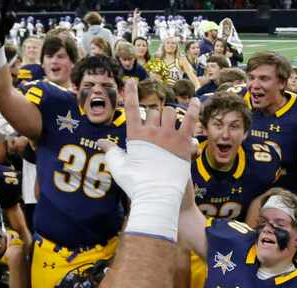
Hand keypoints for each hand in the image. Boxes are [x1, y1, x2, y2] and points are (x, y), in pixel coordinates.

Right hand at [97, 79, 200, 240]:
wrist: (158, 197)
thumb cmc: (137, 184)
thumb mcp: (120, 168)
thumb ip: (111, 152)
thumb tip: (100, 143)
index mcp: (135, 137)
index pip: (131, 109)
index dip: (130, 93)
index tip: (131, 81)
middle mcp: (152, 132)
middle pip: (154, 111)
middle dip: (155, 117)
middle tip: (158, 130)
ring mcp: (169, 136)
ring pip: (170, 112)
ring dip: (170, 116)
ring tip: (171, 126)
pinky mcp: (183, 142)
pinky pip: (190, 119)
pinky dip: (193, 109)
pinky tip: (196, 101)